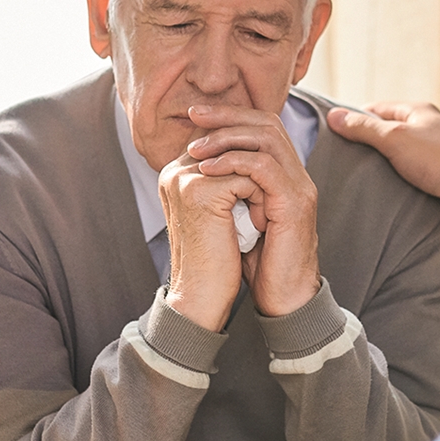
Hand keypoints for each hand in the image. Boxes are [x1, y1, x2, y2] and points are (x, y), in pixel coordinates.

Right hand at [159, 151, 258, 331]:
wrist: (201, 298)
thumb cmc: (214, 260)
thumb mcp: (219, 211)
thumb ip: (224, 180)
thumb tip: (255, 153)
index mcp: (176, 173)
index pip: (221, 142)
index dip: (250, 164)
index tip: (261, 195)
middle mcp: (174, 171)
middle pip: (233, 145)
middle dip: (257, 172)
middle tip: (265, 206)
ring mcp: (185, 179)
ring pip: (244, 160)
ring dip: (262, 187)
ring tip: (259, 219)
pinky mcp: (201, 191)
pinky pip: (248, 177)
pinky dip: (261, 200)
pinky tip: (257, 226)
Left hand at [185, 104, 320, 317]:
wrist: (283, 297)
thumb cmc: (259, 262)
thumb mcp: (238, 216)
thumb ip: (229, 189)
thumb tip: (197, 166)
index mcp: (284, 175)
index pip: (262, 126)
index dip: (229, 115)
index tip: (195, 116)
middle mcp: (297, 175)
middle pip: (266, 122)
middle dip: (226, 115)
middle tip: (193, 117)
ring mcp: (299, 188)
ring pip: (267, 138)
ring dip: (226, 137)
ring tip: (195, 149)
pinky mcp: (295, 204)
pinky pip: (265, 167)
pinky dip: (234, 162)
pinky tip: (209, 170)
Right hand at [325, 102, 439, 222]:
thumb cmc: (439, 159)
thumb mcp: (394, 138)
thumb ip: (364, 128)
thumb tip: (334, 116)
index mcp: (417, 111)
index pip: (376, 109)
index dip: (354, 119)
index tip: (335, 135)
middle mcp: (426, 127)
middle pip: (387, 132)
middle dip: (368, 145)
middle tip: (345, 160)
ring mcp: (434, 151)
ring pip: (399, 155)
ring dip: (384, 166)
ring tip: (362, 178)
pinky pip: (412, 173)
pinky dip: (399, 180)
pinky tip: (387, 191)